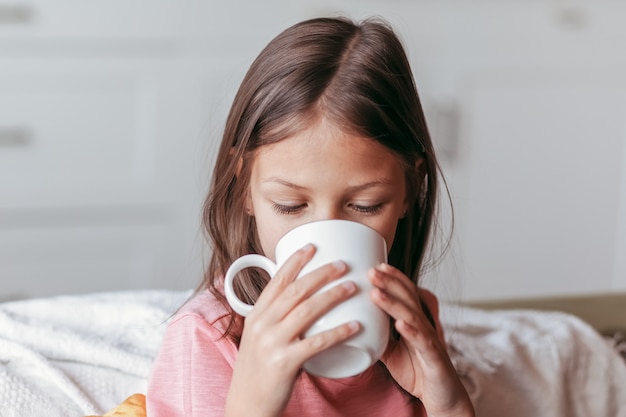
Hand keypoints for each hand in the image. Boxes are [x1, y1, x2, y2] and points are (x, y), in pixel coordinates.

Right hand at [225, 244, 359, 416]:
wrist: (246, 405)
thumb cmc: (257, 371)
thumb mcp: (258, 337)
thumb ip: (275, 317)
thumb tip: (299, 298)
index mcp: (256, 315)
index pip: (277, 280)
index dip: (296, 261)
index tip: (313, 246)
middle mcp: (262, 324)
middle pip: (295, 290)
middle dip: (321, 273)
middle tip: (342, 264)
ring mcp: (272, 343)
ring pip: (307, 310)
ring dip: (332, 295)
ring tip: (352, 286)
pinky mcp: (285, 363)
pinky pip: (317, 343)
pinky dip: (338, 332)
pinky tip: (355, 326)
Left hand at [369, 263, 474, 416]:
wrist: (443, 398)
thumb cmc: (419, 372)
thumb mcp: (392, 353)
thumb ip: (379, 337)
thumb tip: (356, 326)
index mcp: (416, 322)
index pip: (406, 294)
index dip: (393, 279)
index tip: (375, 266)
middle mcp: (425, 326)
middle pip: (408, 298)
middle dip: (390, 283)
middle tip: (371, 271)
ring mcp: (431, 340)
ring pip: (412, 316)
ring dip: (394, 303)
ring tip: (376, 293)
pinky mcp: (435, 358)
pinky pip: (423, 342)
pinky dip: (411, 331)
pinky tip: (399, 324)